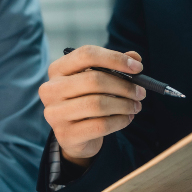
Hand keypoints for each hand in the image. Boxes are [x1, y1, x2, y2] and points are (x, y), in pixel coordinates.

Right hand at [39, 45, 145, 167]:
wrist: (74, 137)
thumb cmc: (86, 101)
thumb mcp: (97, 81)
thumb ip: (114, 66)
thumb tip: (135, 58)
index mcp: (57, 70)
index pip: (86, 54)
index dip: (115, 58)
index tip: (138, 68)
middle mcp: (50, 90)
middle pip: (94, 79)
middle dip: (124, 86)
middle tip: (141, 92)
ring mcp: (55, 114)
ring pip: (98, 104)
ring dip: (124, 105)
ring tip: (135, 106)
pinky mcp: (66, 135)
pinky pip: (100, 125)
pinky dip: (120, 121)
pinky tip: (127, 119)